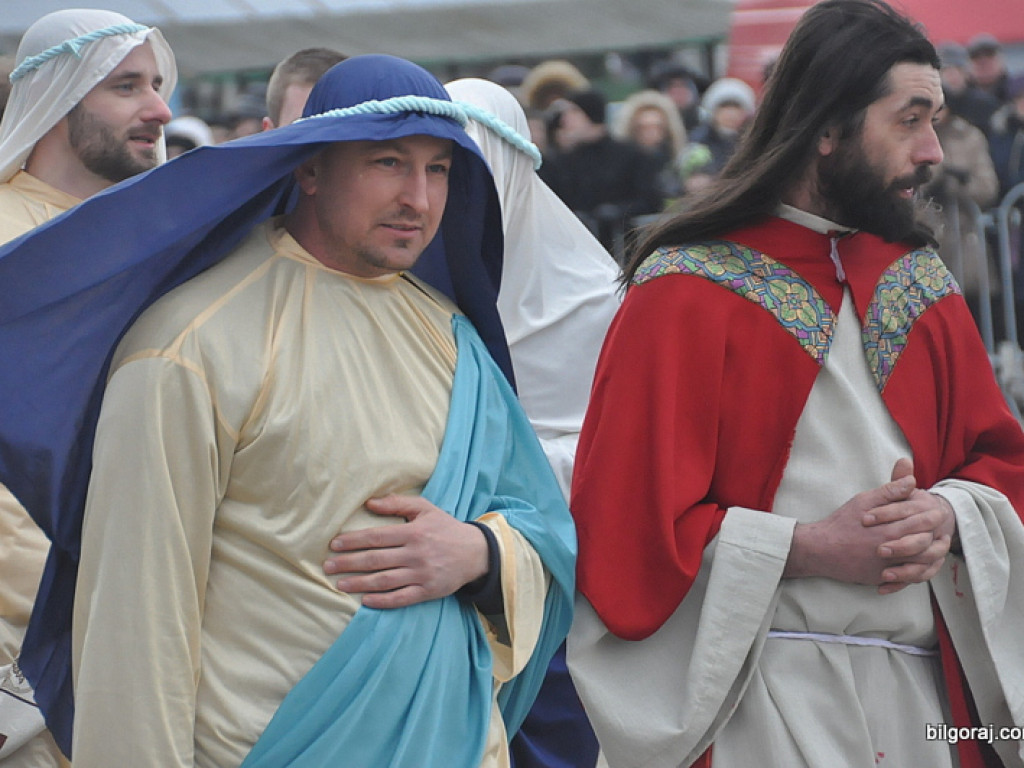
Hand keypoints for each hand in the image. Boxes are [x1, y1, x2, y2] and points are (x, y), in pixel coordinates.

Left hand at [323, 495, 488, 608]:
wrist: (476, 552)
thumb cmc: (445, 528)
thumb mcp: (425, 509)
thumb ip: (397, 503)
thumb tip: (369, 502)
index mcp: (413, 532)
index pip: (377, 537)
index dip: (353, 541)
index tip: (334, 545)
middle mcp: (416, 554)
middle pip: (376, 560)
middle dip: (348, 563)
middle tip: (327, 567)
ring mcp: (422, 574)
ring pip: (384, 580)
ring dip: (359, 583)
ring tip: (340, 584)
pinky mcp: (428, 591)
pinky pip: (401, 598)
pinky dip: (382, 601)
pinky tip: (365, 601)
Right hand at [784, 459, 951, 592]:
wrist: (822, 550)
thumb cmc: (842, 523)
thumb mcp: (863, 501)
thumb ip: (889, 491)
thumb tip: (911, 480)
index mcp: (890, 527)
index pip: (923, 522)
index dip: (934, 517)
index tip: (939, 512)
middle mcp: (893, 548)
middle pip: (927, 544)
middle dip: (939, 538)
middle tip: (945, 532)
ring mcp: (888, 565)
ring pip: (922, 564)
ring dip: (933, 557)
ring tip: (938, 549)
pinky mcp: (882, 577)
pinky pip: (908, 578)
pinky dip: (920, 572)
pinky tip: (923, 565)